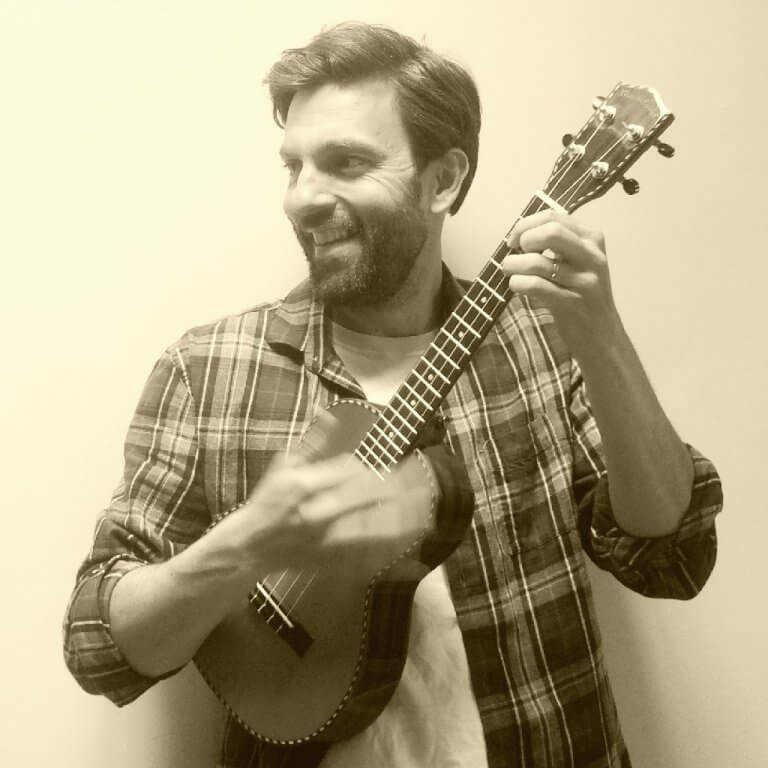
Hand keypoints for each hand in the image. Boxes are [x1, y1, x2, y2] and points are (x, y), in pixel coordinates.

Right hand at [215, 451, 434, 574]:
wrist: (249, 547)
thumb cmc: (267, 503)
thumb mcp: (283, 467)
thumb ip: (313, 446)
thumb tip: (334, 421)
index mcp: (305, 486)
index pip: (350, 471)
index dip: (380, 466)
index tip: (405, 460)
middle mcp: (317, 513)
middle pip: (367, 500)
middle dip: (398, 491)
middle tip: (425, 483)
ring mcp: (325, 540)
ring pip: (371, 532)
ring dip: (401, 522)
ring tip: (427, 512)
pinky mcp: (330, 561)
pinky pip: (366, 559)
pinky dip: (390, 555)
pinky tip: (411, 548)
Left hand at [501, 210, 622, 359]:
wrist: (602, 336)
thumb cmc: (582, 297)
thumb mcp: (580, 264)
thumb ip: (560, 244)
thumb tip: (521, 233)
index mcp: (592, 240)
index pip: (554, 217)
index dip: (527, 224)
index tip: (514, 239)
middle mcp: (592, 257)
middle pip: (551, 231)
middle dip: (524, 239)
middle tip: (515, 252)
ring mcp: (584, 280)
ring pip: (537, 262)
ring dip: (513, 265)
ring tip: (510, 271)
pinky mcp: (571, 303)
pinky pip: (534, 286)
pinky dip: (517, 283)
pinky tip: (516, 286)